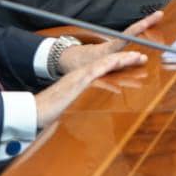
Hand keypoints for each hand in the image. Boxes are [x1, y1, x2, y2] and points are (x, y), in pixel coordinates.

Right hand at [39, 11, 163, 127]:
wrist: (33, 112)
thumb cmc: (50, 113)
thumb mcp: (71, 108)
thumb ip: (82, 106)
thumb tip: (93, 118)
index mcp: (82, 81)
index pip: (105, 70)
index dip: (120, 66)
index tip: (134, 65)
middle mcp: (81, 76)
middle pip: (108, 63)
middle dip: (125, 60)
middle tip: (142, 58)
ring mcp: (79, 77)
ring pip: (104, 64)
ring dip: (122, 59)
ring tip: (137, 56)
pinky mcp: (76, 82)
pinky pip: (95, 70)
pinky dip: (107, 65)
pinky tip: (118, 61)